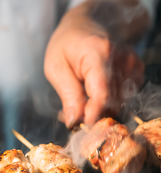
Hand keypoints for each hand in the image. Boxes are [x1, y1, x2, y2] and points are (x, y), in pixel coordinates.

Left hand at [44, 0, 148, 127]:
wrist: (84, 26)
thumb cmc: (66, 45)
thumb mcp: (56, 68)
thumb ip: (68, 95)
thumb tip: (74, 121)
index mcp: (99, 54)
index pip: (103, 93)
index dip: (94, 114)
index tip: (83, 126)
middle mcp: (121, 59)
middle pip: (113, 102)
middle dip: (94, 114)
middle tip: (77, 112)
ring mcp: (131, 64)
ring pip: (120, 102)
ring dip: (101, 109)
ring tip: (84, 99)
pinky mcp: (136, 70)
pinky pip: (125, 97)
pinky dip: (110, 101)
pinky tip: (96, 93)